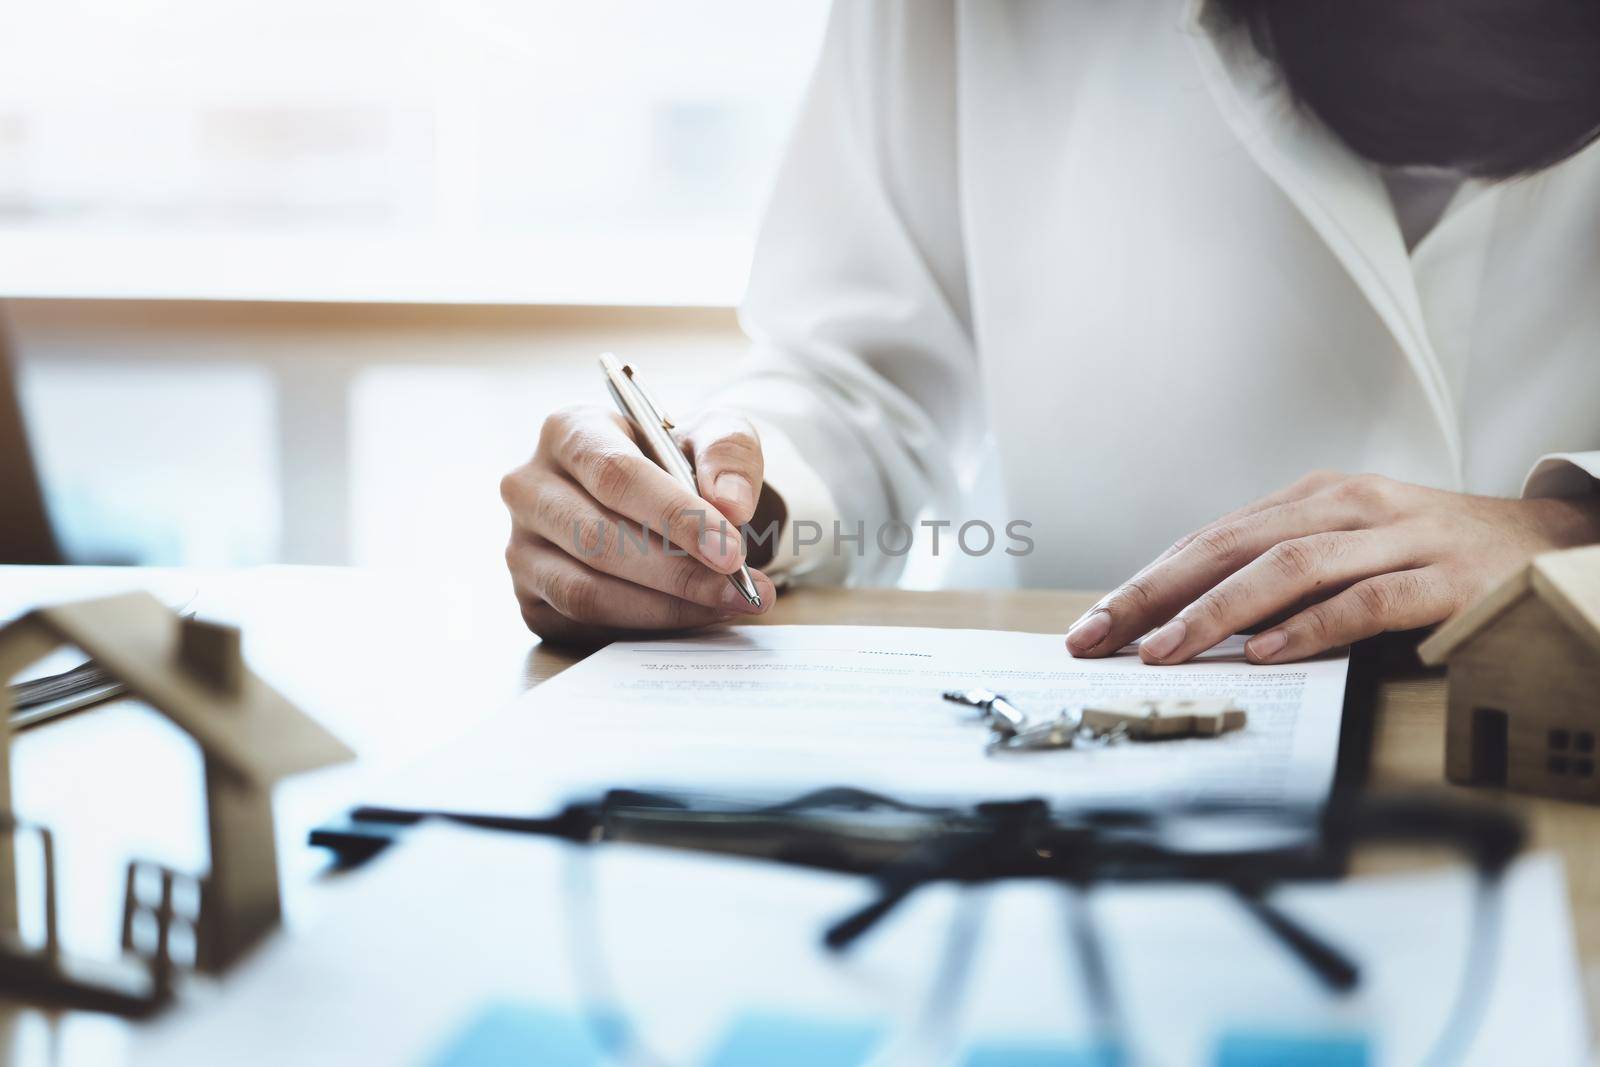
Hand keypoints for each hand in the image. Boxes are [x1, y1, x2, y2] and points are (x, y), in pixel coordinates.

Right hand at [501, 405, 775, 641]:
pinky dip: (645, 627)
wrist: (660, 496)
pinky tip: (692, 615)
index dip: (675, 517)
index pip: (615, 475)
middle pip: (597, 539)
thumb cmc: (681, 460)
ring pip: (586, 591)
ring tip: (727, 604)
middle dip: (678, 573)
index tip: (730, 552)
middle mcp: (530, 487)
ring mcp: (521, 547)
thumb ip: (730, 455)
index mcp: (569, 431)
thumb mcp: (716, 434)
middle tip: (740, 590)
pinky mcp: (530, 598)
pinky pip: (584, 625)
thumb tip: (732, 505)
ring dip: (665, 608)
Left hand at [1065, 471, 1599, 664]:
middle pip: (1230, 546)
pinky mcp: (1443, 577)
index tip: (1095, 623)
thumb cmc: (1433, 551)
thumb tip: (1188, 616)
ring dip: (1216, 613)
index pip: (1211, 538)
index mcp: (1314, 498)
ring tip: (1164, 651)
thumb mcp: (1349, 544)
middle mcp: (1347, 506)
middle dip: (1155, 594)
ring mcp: (1397, 537)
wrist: (1549, 541)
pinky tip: (1267, 653)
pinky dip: (1311, 627)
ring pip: (1287, 568)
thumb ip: (1279, 570)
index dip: (1147, 580)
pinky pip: (1366, 601)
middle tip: (1101, 637)